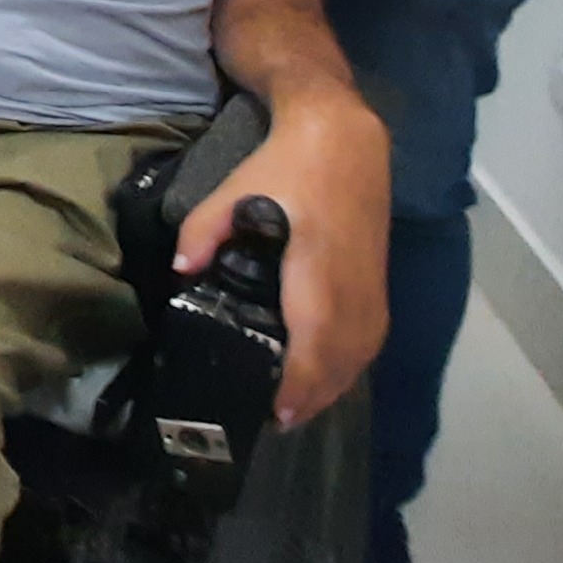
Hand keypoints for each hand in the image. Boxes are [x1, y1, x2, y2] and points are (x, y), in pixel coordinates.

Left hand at [177, 84, 389, 429]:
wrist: (346, 141)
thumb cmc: (286, 167)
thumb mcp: (234, 190)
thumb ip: (202, 232)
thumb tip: (181, 272)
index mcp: (316, 266)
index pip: (315, 338)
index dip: (300, 381)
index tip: (276, 411)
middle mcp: (353, 285)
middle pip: (340, 359)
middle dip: (311, 397)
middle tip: (275, 421)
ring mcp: (373, 288)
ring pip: (359, 355)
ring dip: (332, 388)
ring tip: (296, 410)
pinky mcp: (381, 286)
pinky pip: (370, 341)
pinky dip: (349, 367)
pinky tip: (326, 380)